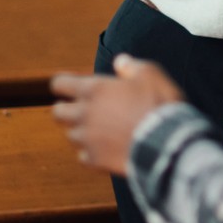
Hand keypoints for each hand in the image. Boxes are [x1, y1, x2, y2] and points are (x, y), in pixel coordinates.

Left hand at [50, 55, 185, 176]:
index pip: (60, 84)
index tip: (70, 86)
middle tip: (82, 109)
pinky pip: (83, 157)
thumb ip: (131, 66)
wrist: (165, 143)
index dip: (64, 84)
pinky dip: (91, 153)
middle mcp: (84, 114)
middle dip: (66, 109)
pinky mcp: (95, 160)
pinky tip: (106, 149)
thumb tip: (120, 62)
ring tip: (99, 131)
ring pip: (70, 136)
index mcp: (94, 90)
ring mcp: (87, 139)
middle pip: (57, 112)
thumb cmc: (158, 104)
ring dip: (81, 132)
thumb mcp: (151, 74)